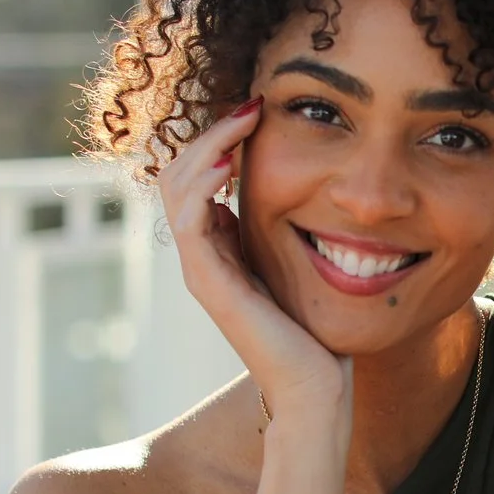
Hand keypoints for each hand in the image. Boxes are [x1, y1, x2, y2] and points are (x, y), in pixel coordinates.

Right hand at [155, 97, 346, 418]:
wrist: (314, 387)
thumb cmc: (315, 332)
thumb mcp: (298, 265)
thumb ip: (284, 233)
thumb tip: (290, 193)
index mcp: (221, 247)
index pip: (198, 175)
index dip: (222, 138)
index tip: (260, 109)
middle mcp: (203, 255)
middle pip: (179, 173)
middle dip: (213, 132)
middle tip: (252, 106)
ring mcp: (201, 269)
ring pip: (178, 188)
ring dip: (207, 147)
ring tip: (242, 122)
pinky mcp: (209, 283)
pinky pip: (189, 220)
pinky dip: (202, 185)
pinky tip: (229, 166)